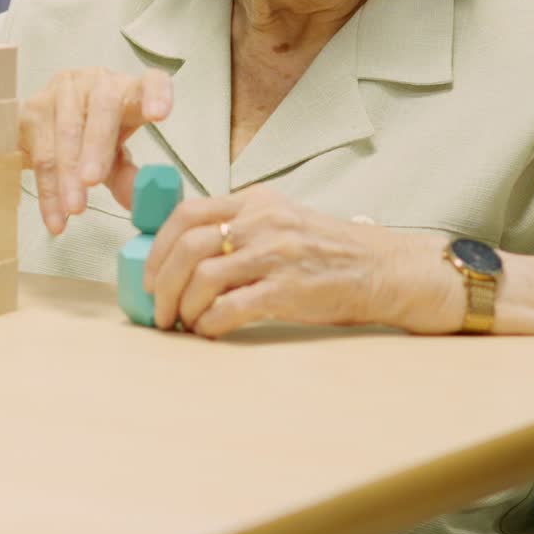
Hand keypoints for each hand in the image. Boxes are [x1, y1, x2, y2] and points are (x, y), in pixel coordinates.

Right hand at [19, 67, 171, 233]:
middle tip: (93, 182)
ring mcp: (62, 90)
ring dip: (68, 176)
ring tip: (74, 209)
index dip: (156, 94)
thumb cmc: (95, 136)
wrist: (49, 125)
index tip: (158, 115)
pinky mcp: (32, 108)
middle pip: (101, 110)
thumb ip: (127, 177)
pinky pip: (40, 152)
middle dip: (96, 149)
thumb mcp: (116, 156)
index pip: (151, 81)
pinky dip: (48, 190)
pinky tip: (55, 215)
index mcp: (129, 90)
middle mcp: (96, 82)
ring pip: (65, 133)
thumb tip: (136, 201)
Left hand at [143, 185, 462, 336]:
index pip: (187, 212)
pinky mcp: (288, 291)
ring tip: (183, 323)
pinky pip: (229, 309)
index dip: (157, 246)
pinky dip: (209, 325)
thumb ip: (241, 226)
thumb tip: (184, 253)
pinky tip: (210, 332)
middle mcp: (264, 222)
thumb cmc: (330, 250)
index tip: (149, 273)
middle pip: (187, 246)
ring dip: (182, 307)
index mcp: (257, 201)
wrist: (384, 269)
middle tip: (157, 308)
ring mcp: (276, 255)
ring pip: (202, 278)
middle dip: (159, 282)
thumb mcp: (283, 220)